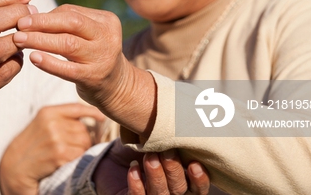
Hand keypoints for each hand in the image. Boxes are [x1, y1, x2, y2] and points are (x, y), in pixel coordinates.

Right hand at [0, 103, 105, 194]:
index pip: (76, 107)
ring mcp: (55, 138)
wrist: (14, 168)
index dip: (92, 112)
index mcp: (47, 112)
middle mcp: (51, 122)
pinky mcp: (58, 154)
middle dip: (84, 141)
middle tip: (72, 150)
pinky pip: (79, 156)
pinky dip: (75, 161)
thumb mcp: (42, 125)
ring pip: (84, 143)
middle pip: (84, 129)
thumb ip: (62, 119)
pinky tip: (62, 163)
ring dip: (80, 152)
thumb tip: (92, 121)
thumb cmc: (31, 147)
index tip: (102, 118)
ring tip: (66, 157)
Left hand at [13, 5, 155, 135]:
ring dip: (39, 40)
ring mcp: (102, 58)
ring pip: (67, 44)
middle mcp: (108, 37)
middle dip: (42, 22)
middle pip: (71, 23)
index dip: (46, 15)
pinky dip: (48, 62)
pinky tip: (33, 57)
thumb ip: (68, 24)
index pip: (71, 12)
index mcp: (106, 21)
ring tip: (19, 39)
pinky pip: (67, 69)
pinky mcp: (94, 78)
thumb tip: (32, 15)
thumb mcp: (89, 35)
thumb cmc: (94, 55)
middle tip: (19, 24)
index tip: (26, 18)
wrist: (117, 87)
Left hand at [94, 140, 210, 194]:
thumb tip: (183, 122)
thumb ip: (170, 138)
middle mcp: (169, 192)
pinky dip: (136, 184)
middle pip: (179, 189)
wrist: (112, 157)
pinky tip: (133, 169)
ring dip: (156, 176)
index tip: (194, 164)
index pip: (197, 188)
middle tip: (166, 152)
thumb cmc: (140, 145)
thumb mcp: (156, 139)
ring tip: (149, 157)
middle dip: (173, 170)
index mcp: (181, 180)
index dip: (199, 180)